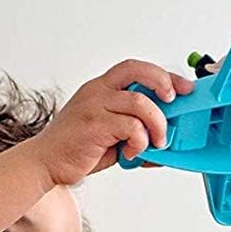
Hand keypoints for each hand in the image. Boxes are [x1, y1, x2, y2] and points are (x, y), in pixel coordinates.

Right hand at [32, 60, 193, 185]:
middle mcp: (97, 90)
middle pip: (137, 70)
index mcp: (102, 88)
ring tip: (156, 142)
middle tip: (174, 103)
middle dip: (164, 83)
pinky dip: (140, 142)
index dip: (163, 75)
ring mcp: (94, 105)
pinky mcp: (94, 125)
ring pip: (140, 103)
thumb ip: (134, 128)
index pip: (136, 69)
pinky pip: (131, 126)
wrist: (46, 162)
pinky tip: (132, 152)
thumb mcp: (111, 134)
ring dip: (157, 124)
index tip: (184, 88)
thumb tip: (167, 140)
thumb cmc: (78, 149)